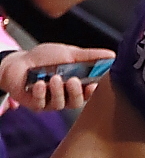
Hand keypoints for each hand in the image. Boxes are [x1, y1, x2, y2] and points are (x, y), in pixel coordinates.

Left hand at [0, 43, 114, 111]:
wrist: (18, 62)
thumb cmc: (44, 58)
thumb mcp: (69, 53)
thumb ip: (90, 56)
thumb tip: (112, 55)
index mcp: (77, 84)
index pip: (90, 92)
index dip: (93, 91)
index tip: (94, 85)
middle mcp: (66, 96)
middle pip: (77, 102)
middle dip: (76, 92)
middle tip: (73, 80)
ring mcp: (52, 102)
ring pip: (60, 104)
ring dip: (58, 91)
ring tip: (53, 78)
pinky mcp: (37, 105)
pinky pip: (41, 104)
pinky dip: (40, 93)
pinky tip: (38, 83)